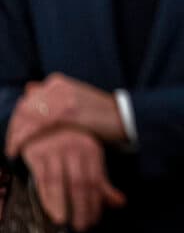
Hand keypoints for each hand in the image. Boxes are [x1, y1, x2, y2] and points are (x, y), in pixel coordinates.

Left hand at [6, 73, 126, 158]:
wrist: (123, 118)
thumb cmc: (100, 114)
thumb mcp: (75, 100)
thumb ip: (53, 96)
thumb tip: (29, 88)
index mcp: (58, 82)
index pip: (26, 100)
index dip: (17, 119)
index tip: (15, 133)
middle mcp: (57, 86)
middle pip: (23, 108)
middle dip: (13, 127)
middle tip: (11, 144)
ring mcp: (61, 98)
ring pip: (25, 117)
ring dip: (15, 135)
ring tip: (13, 149)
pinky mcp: (66, 112)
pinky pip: (35, 127)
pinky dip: (22, 139)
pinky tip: (17, 149)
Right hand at [21, 127, 125, 231]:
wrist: (46, 124)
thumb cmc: (71, 145)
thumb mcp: (90, 159)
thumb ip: (102, 182)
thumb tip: (119, 203)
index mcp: (91, 150)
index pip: (95, 180)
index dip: (96, 202)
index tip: (95, 219)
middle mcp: (74, 149)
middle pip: (79, 183)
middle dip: (82, 207)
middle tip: (82, 225)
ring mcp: (54, 150)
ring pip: (59, 182)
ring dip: (62, 205)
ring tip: (65, 221)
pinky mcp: (37, 154)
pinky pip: (42, 180)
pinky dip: (47, 197)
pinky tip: (51, 210)